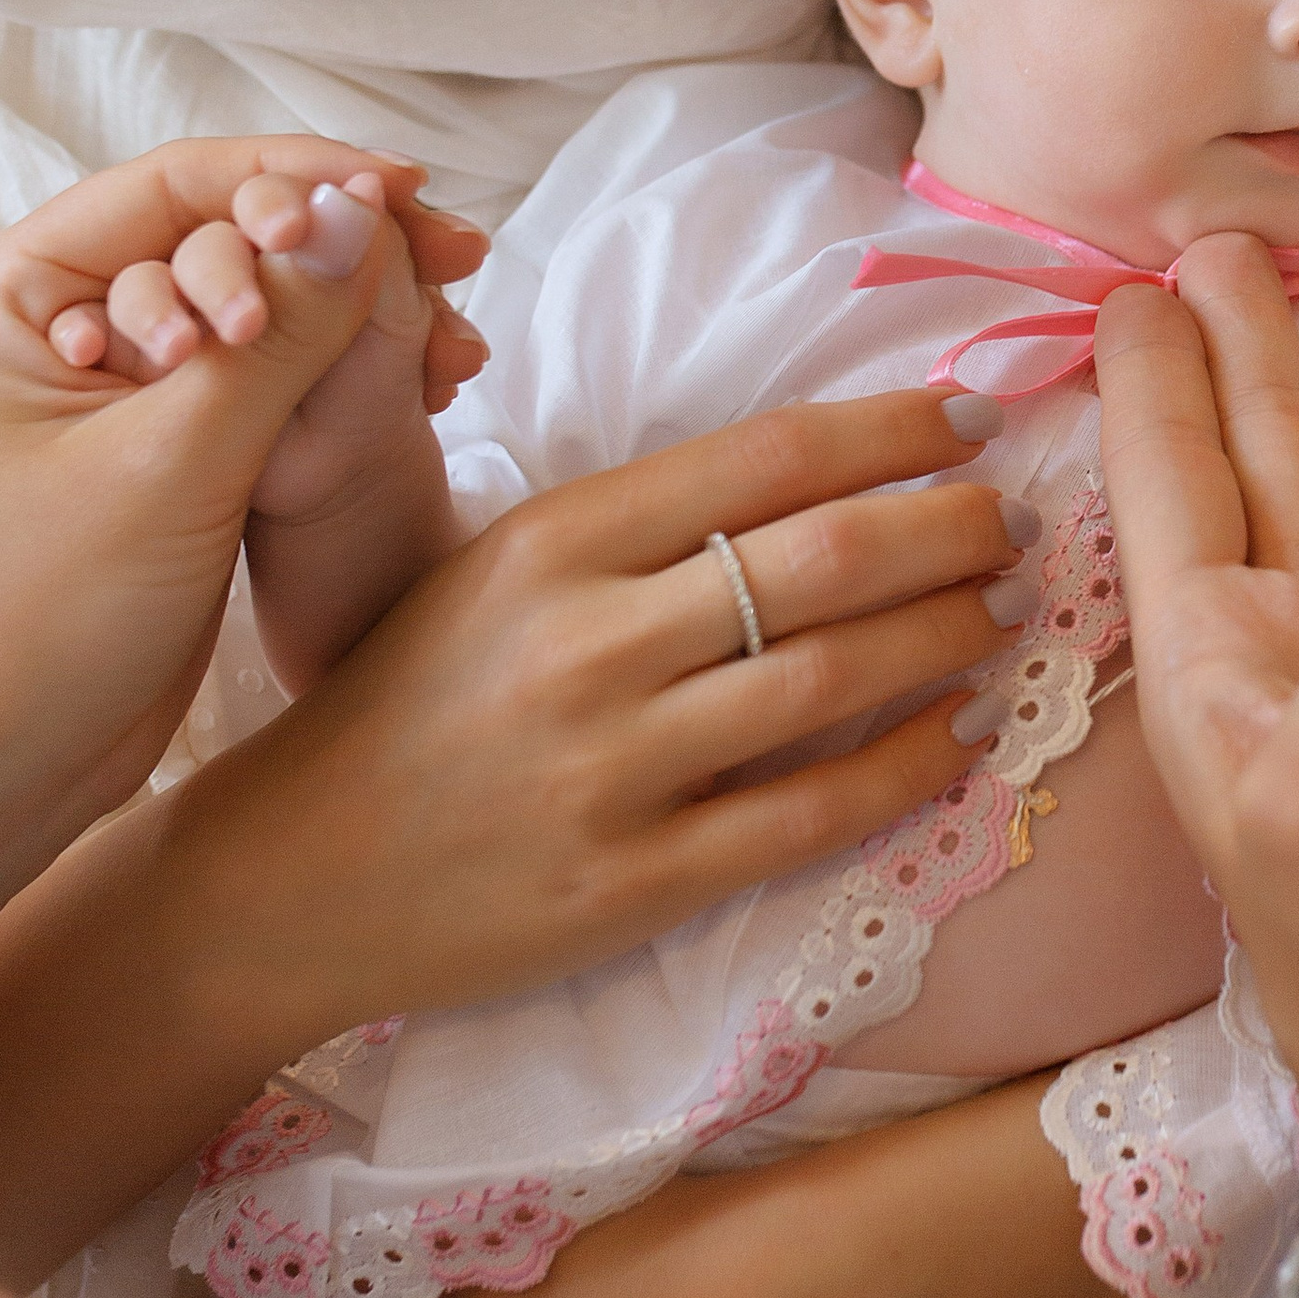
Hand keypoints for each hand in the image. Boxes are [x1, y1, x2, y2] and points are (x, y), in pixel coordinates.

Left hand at [0, 138, 486, 1005]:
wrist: (12, 761)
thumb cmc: (48, 620)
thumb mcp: (176, 464)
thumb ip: (279, 334)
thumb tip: (362, 211)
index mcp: (19, 289)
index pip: (179, 185)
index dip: (300, 180)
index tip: (406, 196)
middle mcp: (61, 310)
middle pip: (228, 229)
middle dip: (344, 244)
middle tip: (456, 263)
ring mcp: (118, 373)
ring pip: (264, 296)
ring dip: (359, 306)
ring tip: (453, 339)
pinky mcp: (167, 435)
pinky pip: (273, 365)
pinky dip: (346, 367)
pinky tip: (425, 382)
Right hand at [0, 386, 1042, 1282]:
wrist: (286, 878)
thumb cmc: (409, 704)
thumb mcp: (495, 572)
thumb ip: (638, 526)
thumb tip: (819, 471)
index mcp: (552, 542)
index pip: (764, 458)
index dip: (890, 429)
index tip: (971, 415)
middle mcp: (586, 642)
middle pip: (821, 557)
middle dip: (948, 526)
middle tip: (1012, 516)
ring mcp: (610, 767)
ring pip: (833, 677)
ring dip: (948, 633)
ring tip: (1006, 607)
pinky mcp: (632, 881)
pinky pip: (811, 811)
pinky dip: (909, 763)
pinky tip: (964, 727)